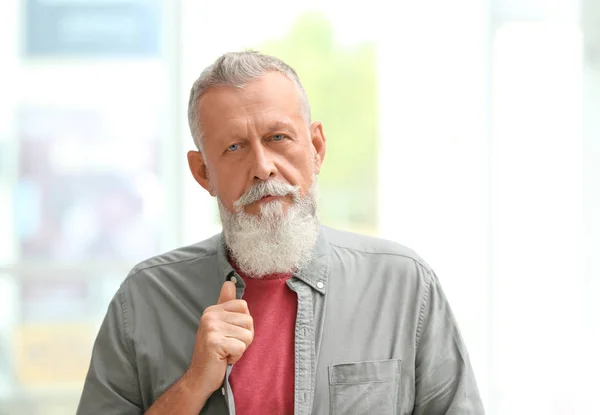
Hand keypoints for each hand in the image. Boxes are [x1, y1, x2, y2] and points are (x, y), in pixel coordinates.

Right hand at [184, 281, 253, 397]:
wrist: (199, 377)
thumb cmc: (215, 353)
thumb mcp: (220, 326)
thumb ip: (226, 304)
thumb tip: (229, 283)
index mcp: (212, 310)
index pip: (243, 305)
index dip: (243, 324)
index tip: (230, 334)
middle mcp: (210, 315)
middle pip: (248, 320)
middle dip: (244, 337)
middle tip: (228, 345)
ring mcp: (211, 328)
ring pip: (247, 334)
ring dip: (241, 348)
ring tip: (226, 352)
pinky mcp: (214, 342)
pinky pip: (241, 347)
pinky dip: (236, 356)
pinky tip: (224, 358)